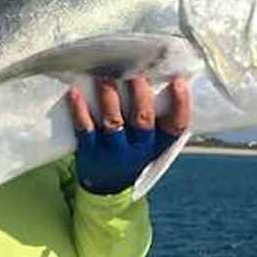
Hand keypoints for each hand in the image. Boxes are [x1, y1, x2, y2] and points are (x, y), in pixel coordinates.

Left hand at [67, 76, 190, 194]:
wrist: (107, 185)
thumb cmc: (133, 148)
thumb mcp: (152, 140)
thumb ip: (157, 113)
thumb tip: (161, 71)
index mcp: (159, 143)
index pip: (176, 126)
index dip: (181, 104)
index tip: (179, 81)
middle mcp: (139, 149)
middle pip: (143, 120)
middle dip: (139, 94)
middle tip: (135, 71)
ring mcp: (113, 151)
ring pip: (113, 122)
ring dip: (109, 96)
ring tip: (104, 75)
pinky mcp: (90, 150)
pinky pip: (85, 129)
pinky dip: (79, 110)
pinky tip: (75, 93)